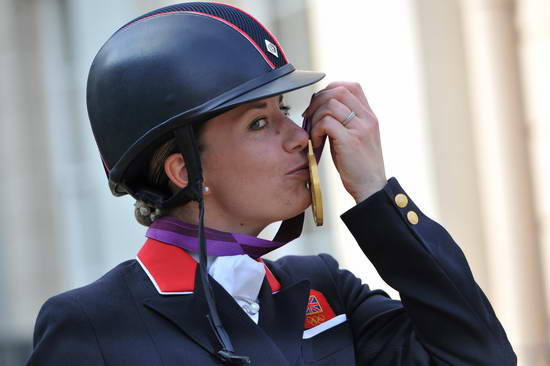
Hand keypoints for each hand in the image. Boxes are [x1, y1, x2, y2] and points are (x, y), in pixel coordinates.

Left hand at [303, 82, 386, 202]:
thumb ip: (346, 122)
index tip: (319, 106)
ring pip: (329, 106)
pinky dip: (316, 131)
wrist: (370, 187)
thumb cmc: (359, 166)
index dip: (330, 90)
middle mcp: (367, 118)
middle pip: (338, 91)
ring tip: (315, 134)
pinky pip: (326, 123)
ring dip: (315, 118)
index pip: (350, 86)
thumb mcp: (357, 138)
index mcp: (369, 115)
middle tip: (309, 118)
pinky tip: (317, 144)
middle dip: (318, 101)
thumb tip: (322, 109)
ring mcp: (360, 128)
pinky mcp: (350, 140)